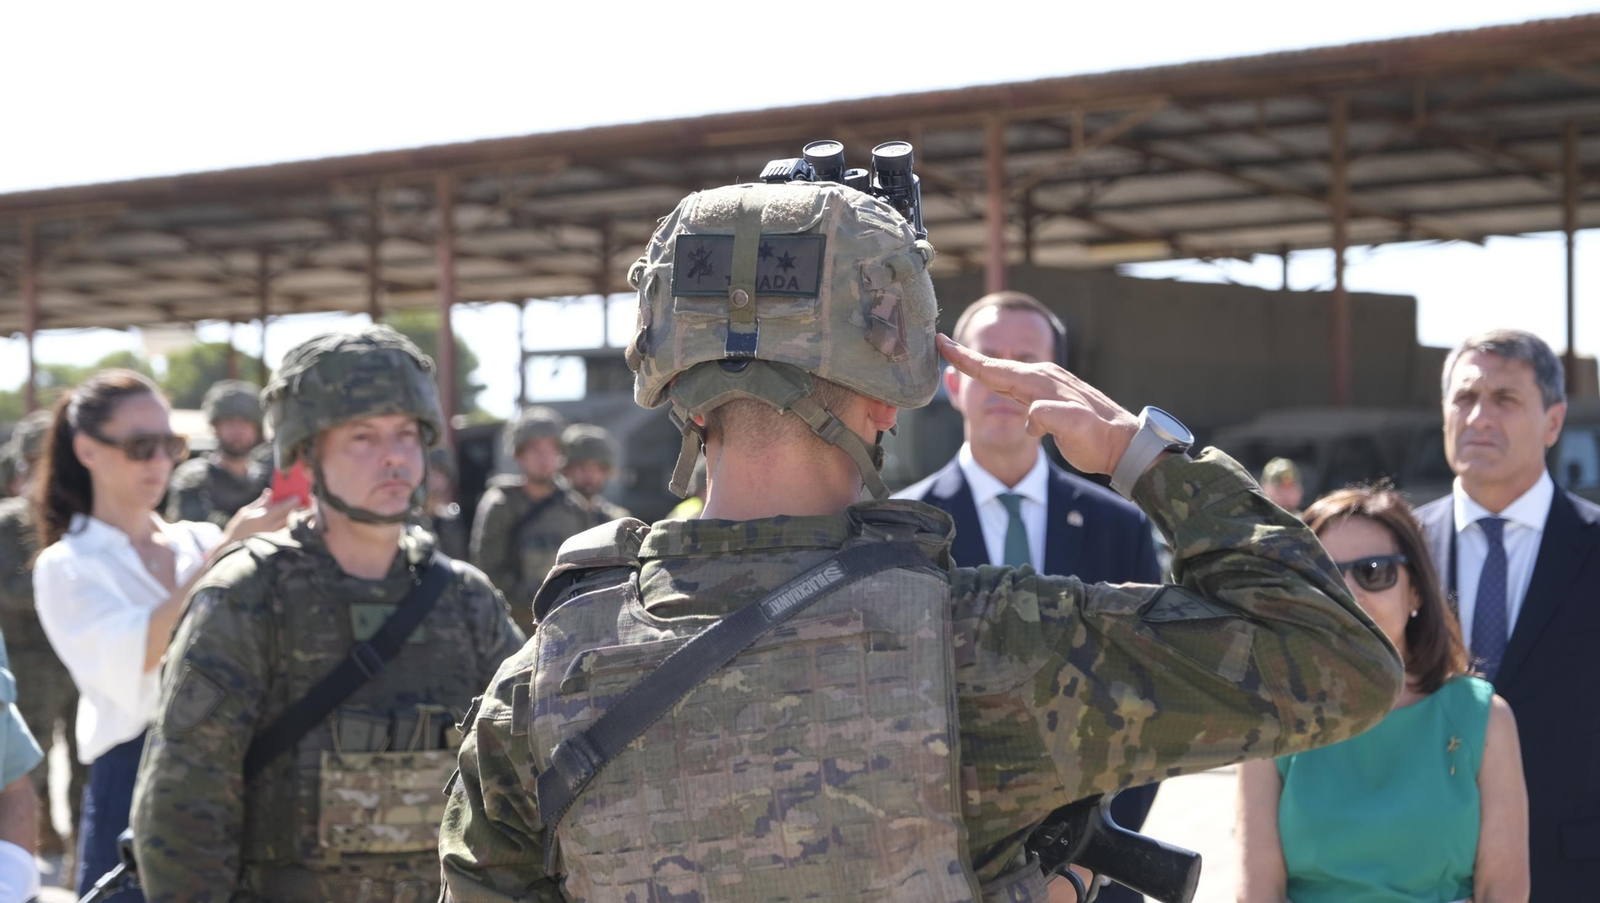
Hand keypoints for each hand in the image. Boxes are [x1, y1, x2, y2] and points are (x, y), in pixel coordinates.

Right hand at [221, 491, 297, 544]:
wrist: (232, 547)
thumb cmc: (237, 528)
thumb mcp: (245, 512)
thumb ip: (260, 502)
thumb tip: (269, 491)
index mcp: (262, 518)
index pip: (280, 508)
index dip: (290, 502)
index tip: (298, 496)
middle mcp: (270, 527)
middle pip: (288, 515)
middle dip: (298, 508)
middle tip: (307, 501)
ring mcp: (273, 535)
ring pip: (290, 523)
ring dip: (298, 516)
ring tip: (304, 509)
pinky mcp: (274, 541)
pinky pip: (286, 530)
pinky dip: (293, 524)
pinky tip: (297, 519)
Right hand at [937, 334, 1138, 475]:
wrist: (1124, 444)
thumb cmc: (1099, 439)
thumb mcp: (1076, 429)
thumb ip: (1050, 417)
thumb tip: (1030, 416)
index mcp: (1042, 383)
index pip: (997, 370)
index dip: (968, 360)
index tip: (944, 343)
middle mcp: (1044, 378)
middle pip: (998, 367)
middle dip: (969, 357)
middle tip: (942, 343)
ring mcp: (1049, 386)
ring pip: (1007, 374)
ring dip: (983, 367)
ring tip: (960, 358)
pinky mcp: (1052, 397)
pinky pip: (1018, 385)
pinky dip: (1000, 380)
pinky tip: (994, 381)